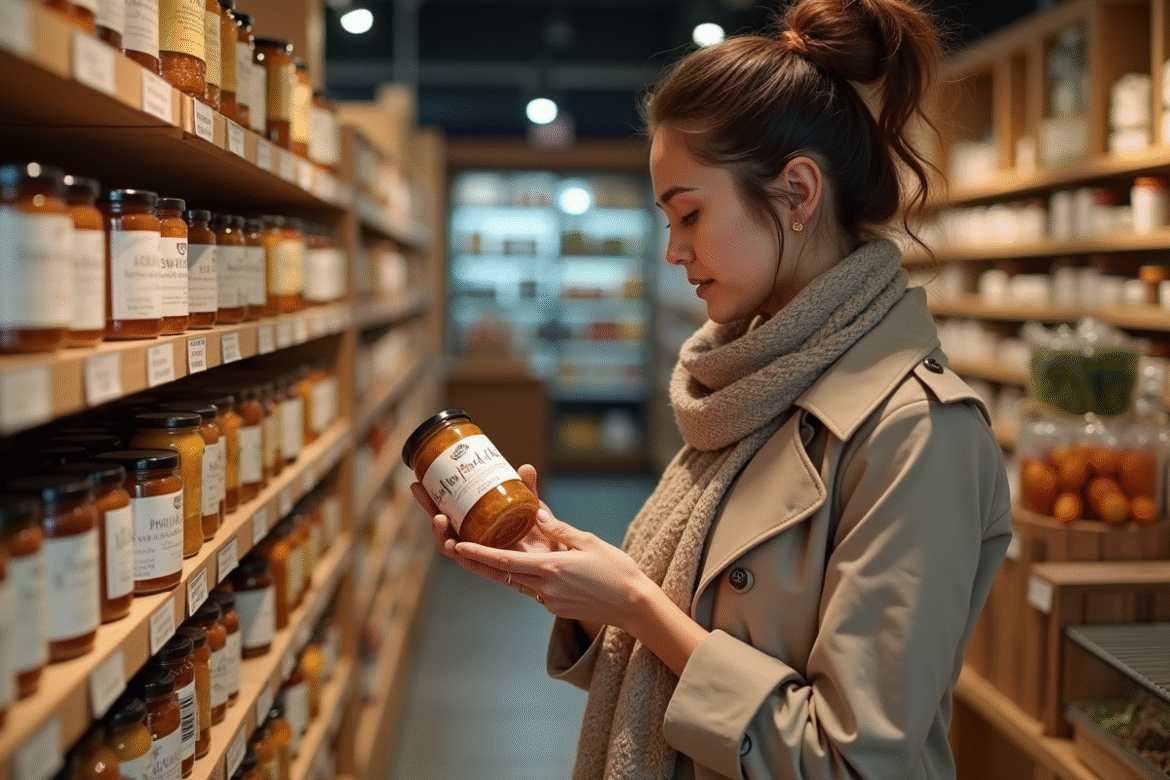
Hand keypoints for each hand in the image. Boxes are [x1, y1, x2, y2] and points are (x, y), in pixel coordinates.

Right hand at [410, 464, 572, 586]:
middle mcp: (477, 539)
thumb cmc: (547, 534)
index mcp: (480, 523)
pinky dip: (463, 557)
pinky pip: (475, 566)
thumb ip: (528, 490)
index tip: (420, 482)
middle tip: (420, 491)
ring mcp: (485, 555)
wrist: (567, 562)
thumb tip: (526, 468)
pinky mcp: (498, 569)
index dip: (432, 498)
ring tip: (439, 519)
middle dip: (429, 509)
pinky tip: (454, 545)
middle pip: (445, 526)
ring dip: (442, 534)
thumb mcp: (535, 507)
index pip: (449, 509)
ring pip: (453, 547)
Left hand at [453, 509, 654, 635]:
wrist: (635, 606)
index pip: (504, 560)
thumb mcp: (588, 541)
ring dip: (498, 568)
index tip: (457, 545)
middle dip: (476, 561)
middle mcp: (544, 588)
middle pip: (501, 574)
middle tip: (454, 549)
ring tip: (479, 552)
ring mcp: (549, 601)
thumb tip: (535, 513)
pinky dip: (524, 576)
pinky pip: (534, 589)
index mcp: (550, 569)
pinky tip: (526, 564)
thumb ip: (559, 529)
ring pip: (515, 582)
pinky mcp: (557, 607)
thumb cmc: (617, 571)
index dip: (478, 553)